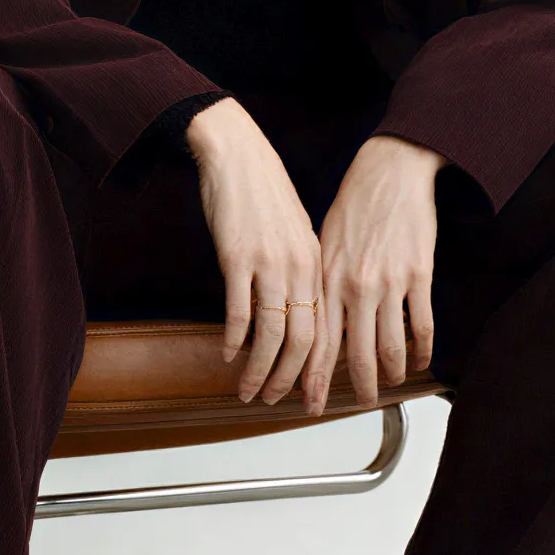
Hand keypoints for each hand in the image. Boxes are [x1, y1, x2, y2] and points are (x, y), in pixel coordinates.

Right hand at [185, 99, 325, 407]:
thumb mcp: (295, 233)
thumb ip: (299, 271)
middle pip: (302, 339)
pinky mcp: (238, 256)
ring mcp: (269, 262)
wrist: (238, 153)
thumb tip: (297, 312)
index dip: (317, 369)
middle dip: (289, 378)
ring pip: (270, 333)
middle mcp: (299, 266)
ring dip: (259, 369)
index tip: (309, 395)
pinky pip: (240, 309)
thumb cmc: (262, 192)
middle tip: (275, 401)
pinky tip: (227, 354)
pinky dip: (235, 338)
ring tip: (248, 390)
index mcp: (316, 263)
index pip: (326, 329)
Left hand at [299, 133, 442, 416]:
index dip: (316, 377)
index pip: (320, 342)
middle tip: (360, 404)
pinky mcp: (419, 274)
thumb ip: (320, 285)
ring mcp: (389, 282)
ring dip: (392, 373)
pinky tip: (420, 362)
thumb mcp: (323, 244)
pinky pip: (422, 325)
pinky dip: (422, 349)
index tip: (311, 402)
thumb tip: (313, 323)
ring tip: (391, 386)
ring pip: (391, 345)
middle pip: (357, 353)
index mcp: (328, 279)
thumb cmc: (354, 205)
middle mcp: (356, 286)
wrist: (390, 171)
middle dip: (358, 386)